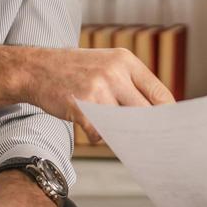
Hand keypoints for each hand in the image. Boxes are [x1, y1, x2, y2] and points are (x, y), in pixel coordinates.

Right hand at [0, 46, 174, 141]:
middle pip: (146, 112)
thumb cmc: (74, 70)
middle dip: (148, 131)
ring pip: (124, 125)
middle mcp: (115, 72)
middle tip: (151, 145)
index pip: (160, 93)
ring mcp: (99, 88)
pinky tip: (90, 127)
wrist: (36, 68)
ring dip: (122, 135)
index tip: (170, 131)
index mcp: (126, 61)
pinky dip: (97, 135)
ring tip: (119, 137)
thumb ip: (129, 84)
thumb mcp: (106, 64)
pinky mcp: (82, 105)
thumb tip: (155, 114)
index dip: (168, 115)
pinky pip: (100, 132)